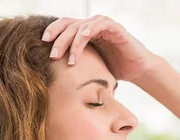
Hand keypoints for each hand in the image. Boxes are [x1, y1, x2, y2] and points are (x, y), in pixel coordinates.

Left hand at [41, 15, 163, 82]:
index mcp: (85, 33)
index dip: (52, 32)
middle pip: (69, 25)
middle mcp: (92, 26)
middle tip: (52, 55)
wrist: (138, 70)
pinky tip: (83, 38)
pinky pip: (100, 24)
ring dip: (72, 41)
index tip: (41, 44)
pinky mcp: (115, 28)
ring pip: (82, 26)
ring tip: (67, 58)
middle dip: (58, 40)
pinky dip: (90, 30)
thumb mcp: (90, 67)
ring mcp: (104, 25)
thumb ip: (75, 64)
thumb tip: (51, 77)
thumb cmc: (115, 70)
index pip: (64, 27)